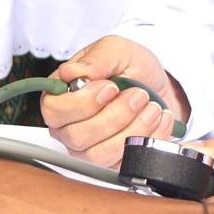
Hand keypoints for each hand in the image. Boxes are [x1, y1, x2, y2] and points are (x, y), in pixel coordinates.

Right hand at [41, 35, 186, 165]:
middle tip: (138, 94)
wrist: (157, 86)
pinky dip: (147, 139)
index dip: (82, 103)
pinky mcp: (112, 163)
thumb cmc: (130, 66)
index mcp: (61, 97)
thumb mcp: (116, 50)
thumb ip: (96, 59)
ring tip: (152, 106)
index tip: (110, 87)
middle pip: (77, 137)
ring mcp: (89, 149)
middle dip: (114, 116)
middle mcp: (69, 127)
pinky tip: (158, 119)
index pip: (54, 110)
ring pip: (100, 154)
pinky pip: (124, 162)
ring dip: (132, 129)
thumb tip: (72, 72)